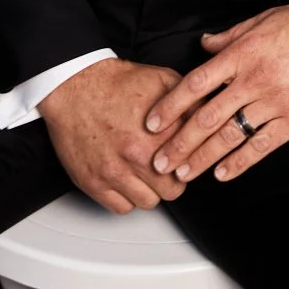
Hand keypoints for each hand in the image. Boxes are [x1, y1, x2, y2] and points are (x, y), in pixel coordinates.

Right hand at [39, 58, 184, 214]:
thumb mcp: (165, 80)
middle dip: (174, 178)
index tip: (189, 157)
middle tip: (170, 167)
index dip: (193, 159)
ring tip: (149, 174)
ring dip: (151, 190)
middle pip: (173, 189)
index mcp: (160, 132)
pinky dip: (128, 198)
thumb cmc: (118, 84)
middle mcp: (137, 155)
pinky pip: (122, 208)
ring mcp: (114, 172)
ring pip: (148, 202)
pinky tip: (129, 181)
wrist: (77, 87)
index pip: (192, 163)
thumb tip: (211, 115)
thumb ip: (191, 101)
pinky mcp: (94, 183)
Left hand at [144, 0, 288, 184]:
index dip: (171, 106)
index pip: (196, 84)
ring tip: (183, 174)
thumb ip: (229, 36)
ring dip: (202, 158)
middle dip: (179, 143)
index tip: (152, 124)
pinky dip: (239, 162)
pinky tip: (222, 173)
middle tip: (159, 162)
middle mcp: (254, 80)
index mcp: (243, 54)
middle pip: (207, 117)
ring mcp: (275, 102)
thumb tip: (203, 45)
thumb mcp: (262, 20)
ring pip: (230, 136)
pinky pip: (261, 146)